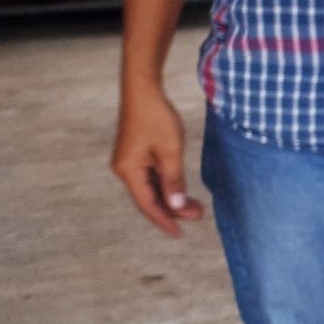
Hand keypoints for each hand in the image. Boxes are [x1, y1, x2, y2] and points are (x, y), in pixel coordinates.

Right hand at [113, 84, 203, 236]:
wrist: (143, 89)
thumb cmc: (156, 117)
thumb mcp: (170, 151)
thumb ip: (173, 180)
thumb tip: (176, 205)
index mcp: (128, 171)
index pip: (147, 204)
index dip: (164, 220)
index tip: (179, 233)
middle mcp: (125, 169)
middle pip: (149, 197)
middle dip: (173, 208)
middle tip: (199, 215)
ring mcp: (129, 162)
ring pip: (152, 187)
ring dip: (172, 197)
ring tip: (196, 206)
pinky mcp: (136, 154)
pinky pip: (151, 176)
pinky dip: (167, 185)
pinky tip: (182, 190)